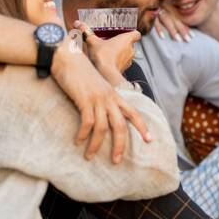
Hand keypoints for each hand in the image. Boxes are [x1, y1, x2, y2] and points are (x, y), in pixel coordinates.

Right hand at [50, 42, 153, 162]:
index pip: (134, 113)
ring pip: (103, 128)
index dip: (143, 127)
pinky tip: (78, 142)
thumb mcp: (98, 86)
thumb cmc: (81, 73)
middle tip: (116, 161)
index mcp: (115, 95)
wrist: (67, 58)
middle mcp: (110, 98)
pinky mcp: (85, 99)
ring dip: (96, 145)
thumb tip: (103, 114)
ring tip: (89, 156)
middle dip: (120, 145)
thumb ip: (104, 99)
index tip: (150, 140)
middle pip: (121, 126)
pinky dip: (83, 134)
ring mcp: (98, 99)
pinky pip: (87, 122)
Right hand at [73, 21, 138, 80]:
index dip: (132, 33)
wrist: (105, 74)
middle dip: (122, 43)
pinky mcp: (124, 69)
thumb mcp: (92, 41)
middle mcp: (131, 50)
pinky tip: (108, 61)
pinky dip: (117, 61)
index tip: (126, 32)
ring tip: (109, 51)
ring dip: (120, 52)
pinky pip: (122, 63)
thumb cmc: (103, 57)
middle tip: (112, 41)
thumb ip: (86, 32)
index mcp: (127, 40)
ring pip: (127, 54)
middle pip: (130, 44)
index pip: (136, 34)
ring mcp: (128, 60)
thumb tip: (78, 24)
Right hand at [153, 5, 190, 41]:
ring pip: (167, 22)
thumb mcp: (164, 3)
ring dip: (173, 31)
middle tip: (188, 40)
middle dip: (183, 31)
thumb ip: (171, 11)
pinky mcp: (150, 13)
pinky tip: (163, 37)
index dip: (186, 28)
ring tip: (178, 40)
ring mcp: (158, 11)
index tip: (192, 36)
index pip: (179, 20)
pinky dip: (159, 29)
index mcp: (170, 9)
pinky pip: (155, 22)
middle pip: (176, 21)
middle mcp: (166, 10)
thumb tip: (180, 20)